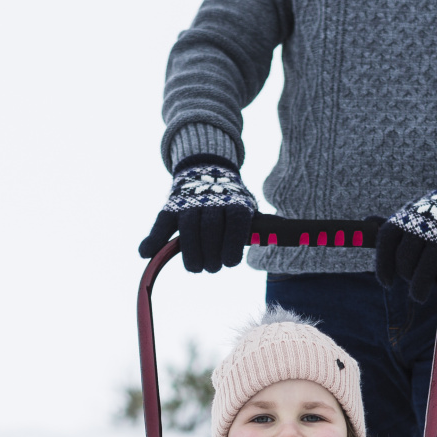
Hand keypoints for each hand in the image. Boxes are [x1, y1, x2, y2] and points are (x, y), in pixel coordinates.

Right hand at [138, 157, 256, 273]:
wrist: (206, 170)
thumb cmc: (231, 201)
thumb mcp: (248, 207)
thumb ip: (263, 225)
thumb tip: (291, 235)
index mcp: (234, 202)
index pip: (235, 224)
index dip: (232, 246)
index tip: (229, 262)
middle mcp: (211, 200)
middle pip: (210, 229)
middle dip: (211, 254)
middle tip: (212, 267)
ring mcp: (189, 204)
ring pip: (188, 230)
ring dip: (191, 253)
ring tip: (196, 266)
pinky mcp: (170, 207)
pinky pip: (160, 224)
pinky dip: (152, 239)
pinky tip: (145, 253)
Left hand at [375, 179, 436, 311]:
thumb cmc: (431, 216)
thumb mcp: (409, 216)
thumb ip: (390, 225)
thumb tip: (366, 222)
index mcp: (404, 218)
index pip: (386, 242)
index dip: (383, 266)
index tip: (387, 284)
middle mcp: (421, 226)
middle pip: (405, 259)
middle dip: (405, 275)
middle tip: (410, 283)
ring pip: (426, 269)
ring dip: (420, 289)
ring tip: (418, 297)